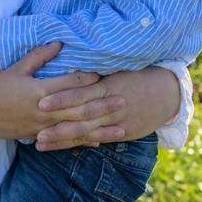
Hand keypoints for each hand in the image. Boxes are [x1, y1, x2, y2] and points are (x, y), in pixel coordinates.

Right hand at [0, 43, 120, 140]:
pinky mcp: (40, 137)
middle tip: (123, 100)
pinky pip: (66, 140)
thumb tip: (58, 43)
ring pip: (78, 127)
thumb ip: (38, 56)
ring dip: (101, 127)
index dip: (89, 77)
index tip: (105, 73)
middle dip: (104, 104)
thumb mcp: (15, 68)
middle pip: (81, 107)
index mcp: (40, 90)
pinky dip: (83, 140)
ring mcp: (44, 126)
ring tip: (121, 125)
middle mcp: (45, 109)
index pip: (71, 83)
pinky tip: (98, 140)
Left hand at [34, 65, 179, 150]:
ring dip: (63, 139)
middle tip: (36, 132)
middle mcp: (110, 105)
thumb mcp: (114, 67)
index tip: (40, 102)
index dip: (60, 98)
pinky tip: (64, 148)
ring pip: (87, 132)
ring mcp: (117, 121)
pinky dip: (82, 143)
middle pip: (80, 116)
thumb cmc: (134, 75)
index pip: (80, 93)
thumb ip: (91, 68)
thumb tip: (63, 54)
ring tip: (41, 143)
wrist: (166, 92)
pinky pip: (99, 139)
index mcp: (106, 85)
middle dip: (58, 125)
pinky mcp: (123, 132)